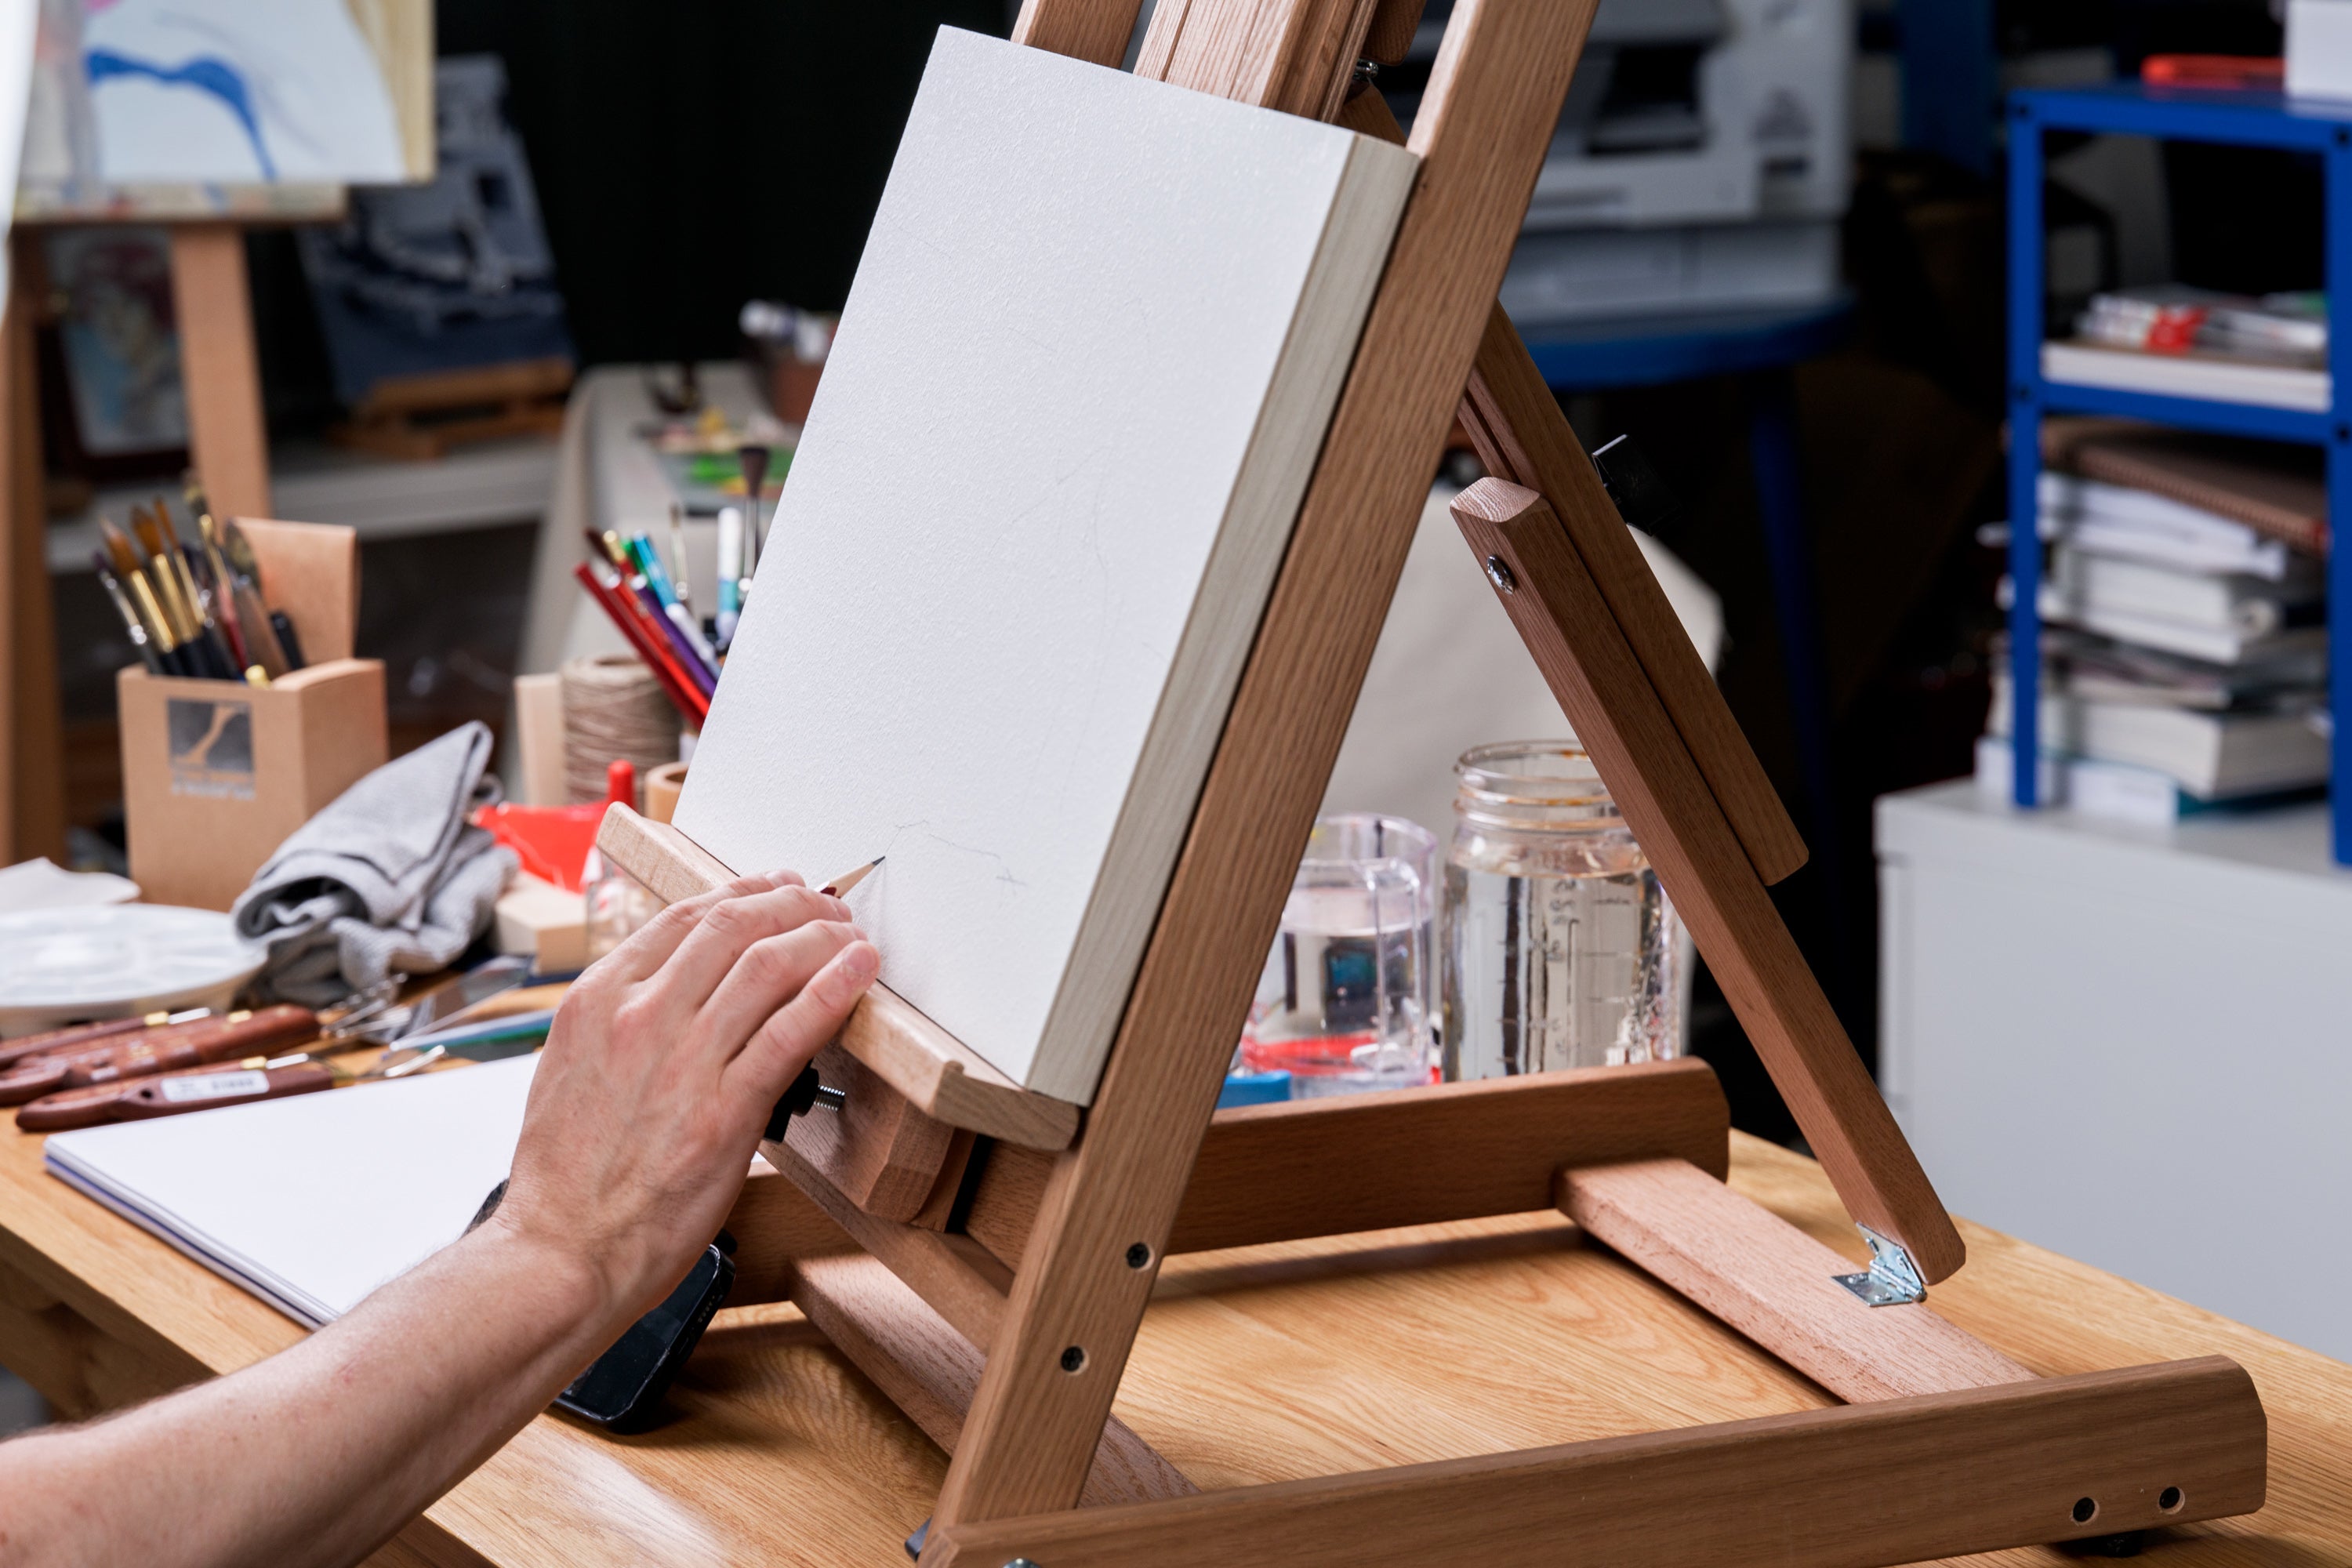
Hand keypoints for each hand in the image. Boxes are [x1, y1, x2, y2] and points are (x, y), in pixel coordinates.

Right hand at [490, 871, 878, 1331]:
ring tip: (849, 934)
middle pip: (731, 925)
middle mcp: (638, 1017)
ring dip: (821, 937)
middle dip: (791, 903)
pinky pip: (791, 1031)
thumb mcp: (573, 1069)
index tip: (777, 890)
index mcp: (597, 1002)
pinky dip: (834, 990)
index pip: (683, 917)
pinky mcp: (724, 1112)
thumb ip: (622, 1023)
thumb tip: (678, 993)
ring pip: (767, 965)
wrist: (560, 1251)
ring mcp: (683, 1061)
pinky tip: (858, 972)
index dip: (744, 893)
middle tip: (825, 905)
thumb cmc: (567, 1177)